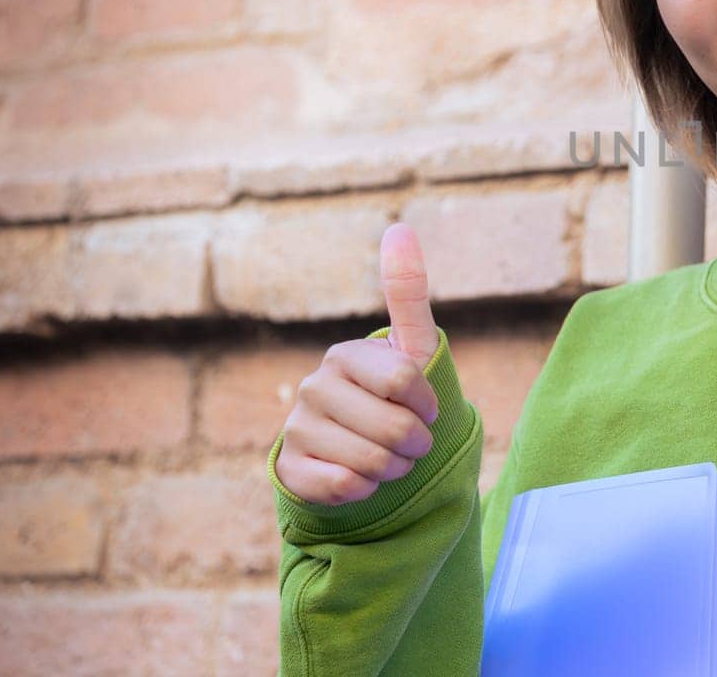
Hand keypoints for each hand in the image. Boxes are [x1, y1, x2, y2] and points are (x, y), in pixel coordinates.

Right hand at [274, 223, 442, 505]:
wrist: (364, 453)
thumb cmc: (396, 395)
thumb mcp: (412, 345)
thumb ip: (408, 290)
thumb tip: (399, 226)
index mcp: (344, 355)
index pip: (404, 378)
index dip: (427, 401)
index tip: (427, 406)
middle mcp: (312, 387)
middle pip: (393, 426)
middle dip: (415, 443)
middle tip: (411, 443)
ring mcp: (296, 429)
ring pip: (370, 461)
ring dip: (394, 468)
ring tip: (389, 460)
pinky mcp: (289, 470)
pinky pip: (343, 487)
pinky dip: (365, 490)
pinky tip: (360, 478)